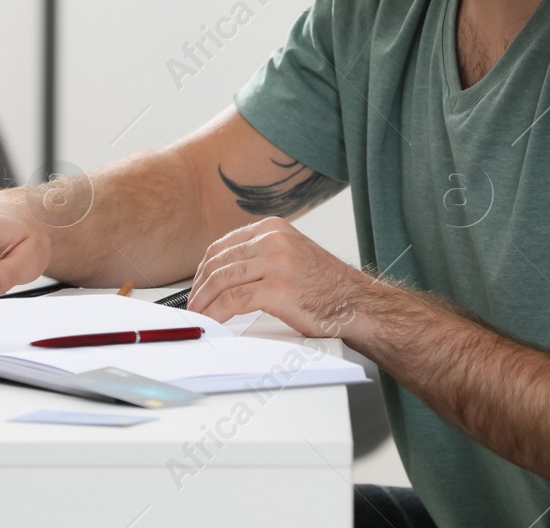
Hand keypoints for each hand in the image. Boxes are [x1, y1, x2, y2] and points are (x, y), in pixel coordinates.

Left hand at [187, 217, 369, 339]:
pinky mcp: (276, 289)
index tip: (197, 284)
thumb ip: (261, 255)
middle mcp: (273, 239)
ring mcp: (275, 262)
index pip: (223, 245)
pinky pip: (232, 301)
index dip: (203, 268)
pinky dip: (216, 313)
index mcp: (273, 228)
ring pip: (222, 280)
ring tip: (199, 315)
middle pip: (218, 262)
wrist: (356, 302)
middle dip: (200, 286)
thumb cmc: (325, 286)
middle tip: (193, 304)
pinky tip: (213, 321)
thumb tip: (225, 271)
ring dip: (204, 301)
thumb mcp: (291, 254)